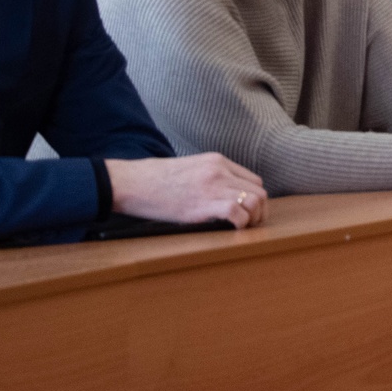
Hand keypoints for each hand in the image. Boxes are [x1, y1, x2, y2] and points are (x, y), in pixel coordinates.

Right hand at [105, 152, 267, 227]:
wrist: (131, 182)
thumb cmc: (155, 180)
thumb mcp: (189, 168)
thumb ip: (210, 176)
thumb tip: (224, 195)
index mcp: (217, 161)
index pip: (252, 180)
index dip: (254, 198)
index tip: (247, 212)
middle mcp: (220, 171)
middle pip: (259, 191)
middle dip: (259, 211)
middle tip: (250, 225)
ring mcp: (213, 186)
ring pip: (254, 201)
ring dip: (253, 219)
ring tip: (242, 228)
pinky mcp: (204, 203)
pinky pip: (238, 213)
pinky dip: (240, 224)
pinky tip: (231, 229)